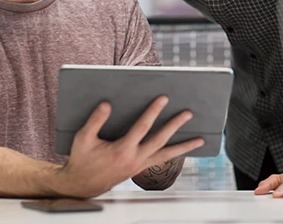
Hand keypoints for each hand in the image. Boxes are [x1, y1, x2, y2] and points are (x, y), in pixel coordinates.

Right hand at [57, 96, 203, 197]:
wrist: (82, 185)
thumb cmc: (82, 160)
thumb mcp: (83, 139)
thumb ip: (95, 121)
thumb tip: (106, 104)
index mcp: (121, 150)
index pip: (142, 128)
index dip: (153, 112)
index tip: (164, 98)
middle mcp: (134, 159)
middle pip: (160, 140)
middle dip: (175, 126)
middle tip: (188, 114)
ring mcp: (139, 166)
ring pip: (166, 155)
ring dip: (184, 147)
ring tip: (200, 139)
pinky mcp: (140, 169)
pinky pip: (161, 161)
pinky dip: (173, 154)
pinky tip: (183, 148)